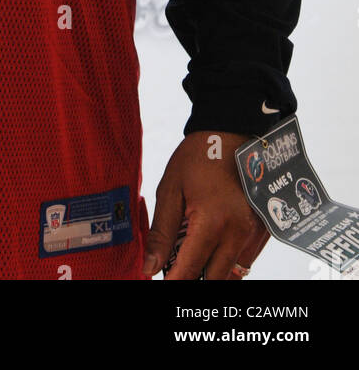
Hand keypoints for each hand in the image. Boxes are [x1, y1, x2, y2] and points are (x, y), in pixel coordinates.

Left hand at [142, 131, 268, 279]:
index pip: (190, 270)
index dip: (173, 281)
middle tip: (175, 267)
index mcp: (212, 222)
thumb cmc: (198, 157)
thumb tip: (150, 267)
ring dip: (212, 271)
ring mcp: (254, 233)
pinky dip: (228, 260)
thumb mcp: (170, 189)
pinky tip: (213, 244)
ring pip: (233, 273)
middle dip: (193, 278)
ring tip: (193, 253)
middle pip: (215, 279)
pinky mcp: (264, 230)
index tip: (161, 281)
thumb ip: (162, 233)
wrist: (231, 132)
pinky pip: (246, 260)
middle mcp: (238, 232)